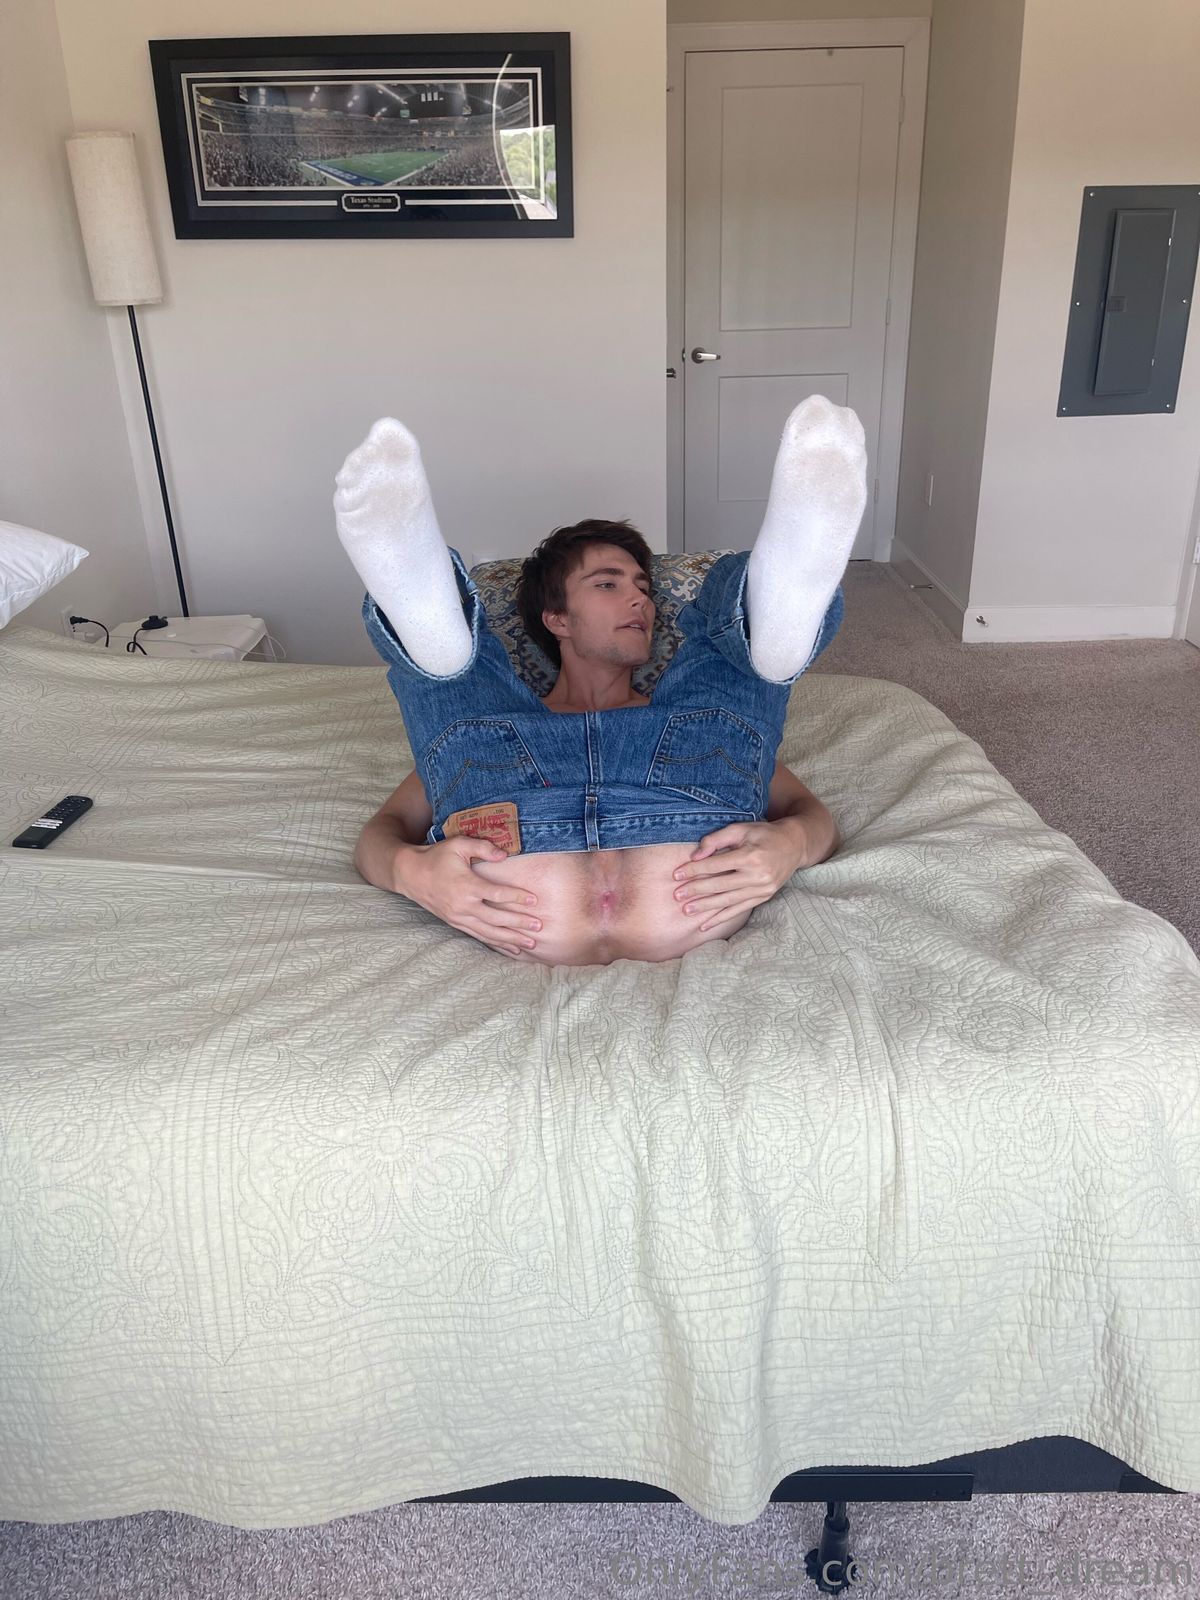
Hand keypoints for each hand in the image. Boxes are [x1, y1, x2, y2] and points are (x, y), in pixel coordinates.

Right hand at [397, 838, 541, 956]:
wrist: (411, 875)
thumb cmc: (437, 857)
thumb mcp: (458, 844)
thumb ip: (482, 846)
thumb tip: (504, 854)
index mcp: (465, 886)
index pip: (495, 894)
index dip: (516, 897)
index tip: (534, 900)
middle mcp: (463, 905)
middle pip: (496, 918)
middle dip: (519, 924)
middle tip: (539, 926)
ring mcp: (459, 918)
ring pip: (489, 933)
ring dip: (511, 939)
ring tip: (531, 944)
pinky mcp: (457, 924)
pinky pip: (480, 937)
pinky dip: (497, 944)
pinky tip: (512, 949)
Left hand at [671, 820, 811, 932]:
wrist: (795, 845)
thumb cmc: (764, 834)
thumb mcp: (741, 829)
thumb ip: (717, 840)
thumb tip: (695, 855)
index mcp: (751, 856)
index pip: (716, 865)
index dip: (694, 870)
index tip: (676, 874)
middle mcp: (758, 875)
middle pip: (720, 885)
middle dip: (696, 891)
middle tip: (676, 895)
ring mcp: (762, 889)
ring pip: (728, 901)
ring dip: (705, 907)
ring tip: (686, 910)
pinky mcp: (764, 897)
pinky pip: (739, 910)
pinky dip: (721, 918)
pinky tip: (705, 925)